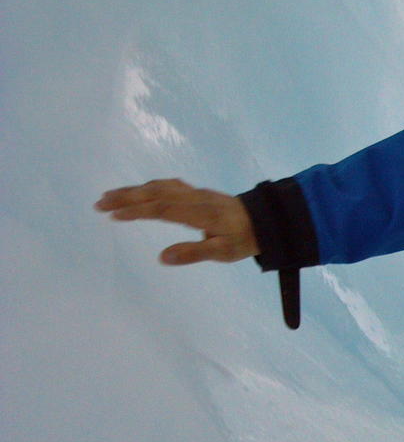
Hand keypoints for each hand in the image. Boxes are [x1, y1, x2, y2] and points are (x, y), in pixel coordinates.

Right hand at [95, 178, 257, 264]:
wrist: (266, 220)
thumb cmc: (243, 239)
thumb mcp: (222, 252)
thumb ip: (193, 253)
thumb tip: (162, 257)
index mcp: (199, 213)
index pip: (162, 208)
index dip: (137, 210)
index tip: (113, 214)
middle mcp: (194, 198)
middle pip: (155, 193)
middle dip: (126, 196)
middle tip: (99, 203)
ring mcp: (196, 193)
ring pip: (160, 186)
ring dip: (134, 190)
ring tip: (110, 196)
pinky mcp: (198, 193)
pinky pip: (169, 185)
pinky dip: (150, 186)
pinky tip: (141, 190)